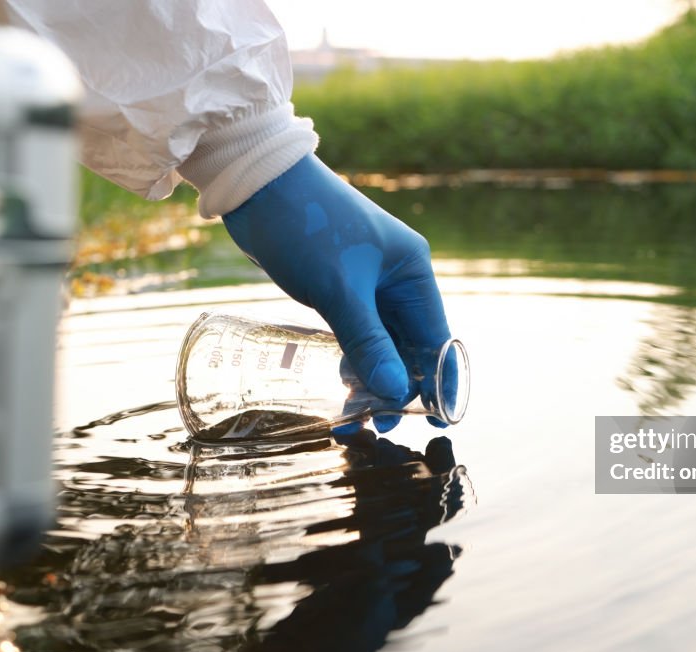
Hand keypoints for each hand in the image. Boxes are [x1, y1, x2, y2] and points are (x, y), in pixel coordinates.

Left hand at [222, 154, 450, 432]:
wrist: (257, 184)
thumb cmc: (306, 227)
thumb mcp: (339, 290)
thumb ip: (368, 343)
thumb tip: (396, 393)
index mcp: (413, 271)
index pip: (437, 337)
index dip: (438, 380)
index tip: (435, 420)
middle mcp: (398, 278)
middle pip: (410, 344)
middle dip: (398, 385)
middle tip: (377, 423)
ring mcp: (368, 283)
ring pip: (382, 342)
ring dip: (372, 375)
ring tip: (354, 413)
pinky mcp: (340, 286)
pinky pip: (356, 332)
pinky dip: (352, 358)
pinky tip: (341, 384)